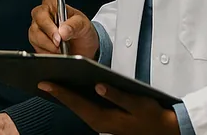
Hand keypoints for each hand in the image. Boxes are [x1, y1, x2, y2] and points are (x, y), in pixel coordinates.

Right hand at [29, 0, 99, 59]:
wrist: (84, 47)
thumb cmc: (82, 30)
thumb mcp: (83, 24)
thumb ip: (74, 25)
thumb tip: (62, 30)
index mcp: (52, 4)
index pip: (43, 11)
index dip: (49, 24)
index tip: (59, 35)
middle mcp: (42, 15)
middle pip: (36, 25)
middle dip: (48, 38)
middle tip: (59, 44)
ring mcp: (38, 29)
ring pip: (34, 37)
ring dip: (48, 47)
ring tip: (61, 49)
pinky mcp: (37, 42)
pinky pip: (37, 48)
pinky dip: (47, 53)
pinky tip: (57, 53)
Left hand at [38, 82, 179, 134]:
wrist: (165, 131)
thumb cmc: (152, 117)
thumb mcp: (139, 104)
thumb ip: (118, 96)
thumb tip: (100, 86)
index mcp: (103, 119)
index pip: (76, 103)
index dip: (59, 92)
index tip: (44, 82)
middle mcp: (98, 123)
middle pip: (73, 105)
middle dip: (57, 92)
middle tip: (41, 77)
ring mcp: (100, 123)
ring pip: (77, 107)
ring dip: (65, 95)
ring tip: (52, 79)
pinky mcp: (104, 120)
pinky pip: (84, 108)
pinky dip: (75, 99)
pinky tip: (71, 88)